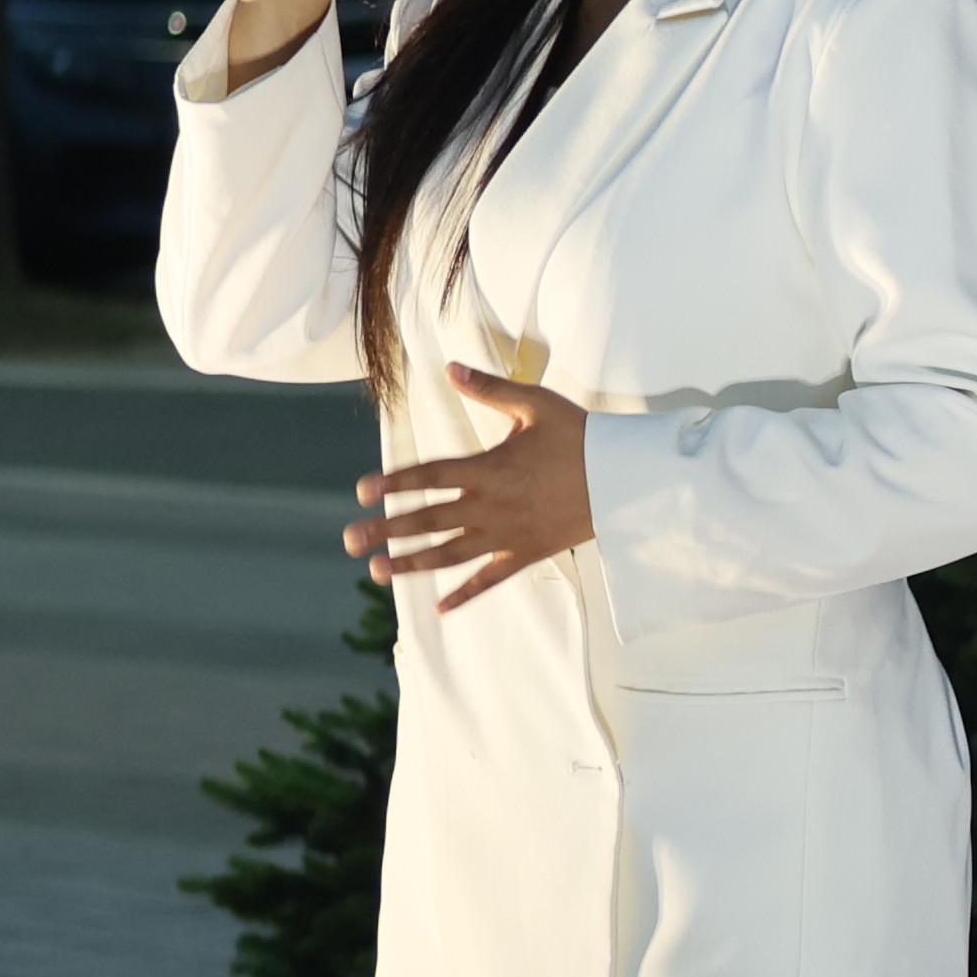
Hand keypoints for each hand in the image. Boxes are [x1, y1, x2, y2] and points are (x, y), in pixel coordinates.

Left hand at [349, 363, 591, 611]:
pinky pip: (491, 579)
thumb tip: (450, 368)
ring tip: (376, 571)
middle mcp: (492, 507)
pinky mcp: (527, 554)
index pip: (430, 477)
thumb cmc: (581, 436)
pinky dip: (465, 594)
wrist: (627, 480)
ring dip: (411, 563)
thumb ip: (489, 389)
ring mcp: (508, 535)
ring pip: (450, 553)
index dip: (395, 483)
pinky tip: (439, 608)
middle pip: (429, 520)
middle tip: (349, 539)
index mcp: (489, 469)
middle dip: (386, 530)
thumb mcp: (536, 404)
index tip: (363, 491)